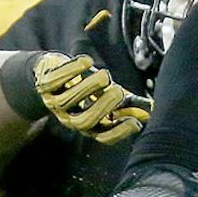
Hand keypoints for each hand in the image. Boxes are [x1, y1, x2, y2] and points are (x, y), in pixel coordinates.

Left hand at [30, 52, 150, 145]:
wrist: (48, 75)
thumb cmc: (84, 87)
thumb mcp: (105, 96)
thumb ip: (126, 103)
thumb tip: (152, 110)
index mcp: (87, 124)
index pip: (102, 135)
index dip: (118, 132)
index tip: (135, 123)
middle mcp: (70, 117)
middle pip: (84, 121)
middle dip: (102, 107)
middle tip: (118, 92)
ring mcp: (55, 102)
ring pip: (69, 101)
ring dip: (88, 87)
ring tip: (105, 75)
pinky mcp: (45, 84)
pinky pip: (55, 80)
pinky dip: (71, 69)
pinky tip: (87, 61)